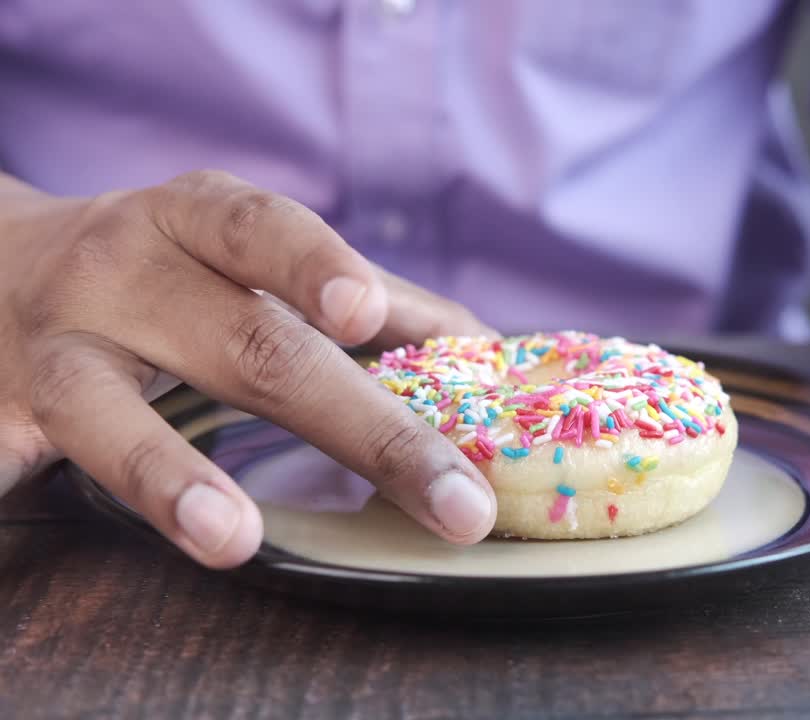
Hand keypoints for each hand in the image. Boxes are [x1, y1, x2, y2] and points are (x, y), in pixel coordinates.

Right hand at [0, 170, 496, 566]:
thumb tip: (481, 350)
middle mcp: (124, 272)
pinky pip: (14, 458)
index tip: (365, 316)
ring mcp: (55, 348)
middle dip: (363, 429)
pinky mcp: (0, 415)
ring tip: (231, 539)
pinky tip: (119, 547)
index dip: (315, 266)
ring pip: (104, 410)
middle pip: (245, 345)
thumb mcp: (244, 257)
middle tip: (455, 501)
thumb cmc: (157, 270)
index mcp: (198, 222)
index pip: (262, 230)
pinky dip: (51, 497)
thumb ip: (363, 298)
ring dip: (170, 475)